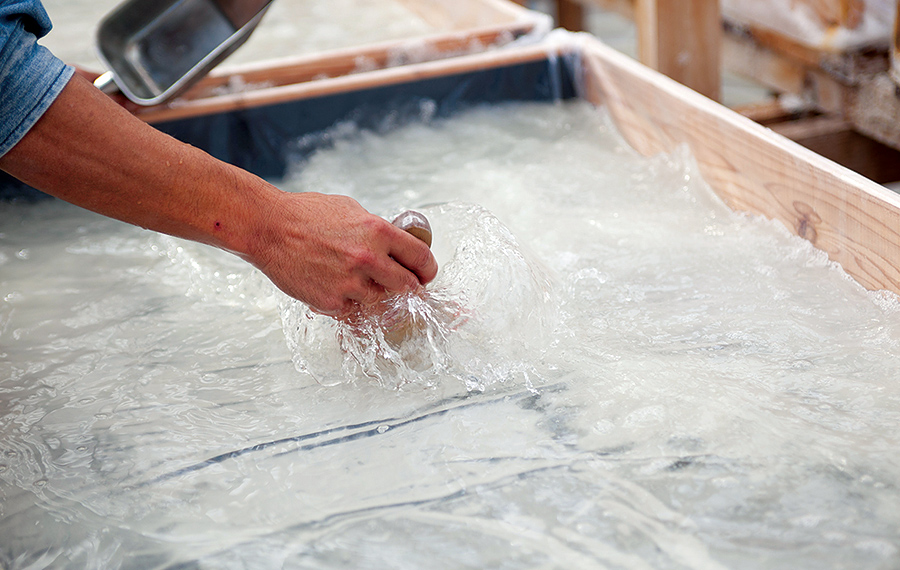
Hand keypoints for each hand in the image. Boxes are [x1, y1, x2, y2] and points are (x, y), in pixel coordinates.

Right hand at [249, 191, 438, 318]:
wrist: (268, 227)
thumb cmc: (305, 214)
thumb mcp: (350, 210)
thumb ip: (375, 229)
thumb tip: (394, 244)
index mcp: (378, 231)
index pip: (420, 257)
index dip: (428, 268)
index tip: (426, 273)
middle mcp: (368, 259)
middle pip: (407, 286)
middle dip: (410, 287)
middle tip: (407, 287)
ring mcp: (349, 283)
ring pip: (380, 301)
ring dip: (375, 294)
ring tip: (359, 282)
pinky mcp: (331, 301)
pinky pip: (351, 309)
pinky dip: (348, 302)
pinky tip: (336, 287)